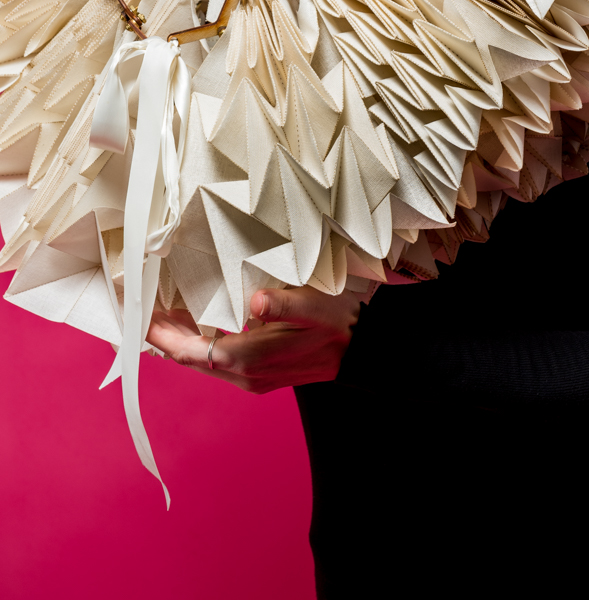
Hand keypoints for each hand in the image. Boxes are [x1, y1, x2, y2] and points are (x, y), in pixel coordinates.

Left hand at [146, 286, 361, 393]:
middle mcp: (242, 375)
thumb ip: (281, 304)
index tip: (137, 313)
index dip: (158, 333)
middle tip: (139, 307)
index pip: (186, 350)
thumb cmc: (334, 323)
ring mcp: (249, 378)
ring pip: (199, 360)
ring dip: (178, 338)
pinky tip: (195, 322)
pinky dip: (198, 342)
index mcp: (247, 359)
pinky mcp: (256, 374)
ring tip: (160, 311)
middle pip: (187, 357)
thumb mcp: (311, 306)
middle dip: (161, 334)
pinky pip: (215, 360)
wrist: (359, 350)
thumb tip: (255, 301)